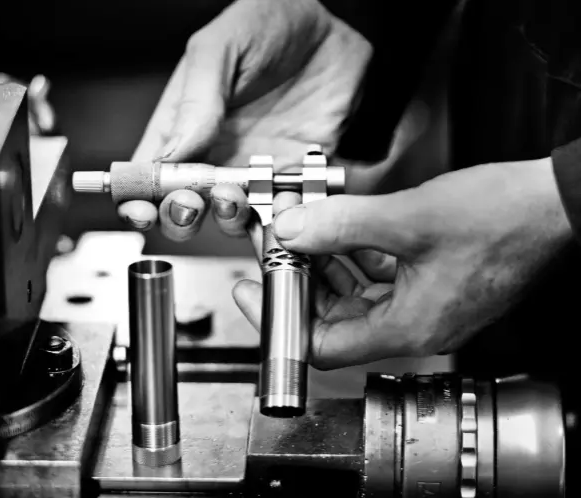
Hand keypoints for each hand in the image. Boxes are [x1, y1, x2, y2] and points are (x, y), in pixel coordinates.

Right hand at [118, 0, 371, 238]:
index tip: (140, 210)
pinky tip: (277, 200)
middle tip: (190, 200)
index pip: (149, 173)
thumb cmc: (268, 23)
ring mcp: (254, 170)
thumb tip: (170, 154)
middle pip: (183, 207)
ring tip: (233, 194)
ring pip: (230, 218)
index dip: (138, 199)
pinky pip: (282, 210)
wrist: (328, 30)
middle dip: (180, 217)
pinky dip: (278, 218)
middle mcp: (215, 155)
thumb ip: (196, 101)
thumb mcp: (220, 49)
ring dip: (227, 219)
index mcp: (184, 126)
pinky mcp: (294, 176)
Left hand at [233, 158, 571, 368]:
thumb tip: (292, 230)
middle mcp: (414, 324)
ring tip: (303, 229)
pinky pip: (378, 277)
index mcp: (409, 327)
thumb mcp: (408, 218)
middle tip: (275, 245)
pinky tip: (343, 228)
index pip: (323, 345)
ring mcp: (424, 305)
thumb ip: (342, 225)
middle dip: (300, 278)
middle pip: (334, 318)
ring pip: (355, 295)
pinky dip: (355, 254)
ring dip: (326, 262)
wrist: (555, 204)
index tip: (254, 289)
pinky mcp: (431, 283)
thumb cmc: (505, 218)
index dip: (280, 318)